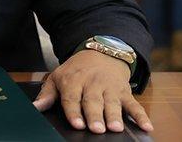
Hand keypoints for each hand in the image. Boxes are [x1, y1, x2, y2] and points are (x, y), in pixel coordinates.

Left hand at [32, 50, 152, 133]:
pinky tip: (146, 126)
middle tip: (96, 128)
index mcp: (73, 81)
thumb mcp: (58, 77)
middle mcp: (92, 84)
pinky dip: (141, 115)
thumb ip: (47, 94)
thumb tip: (35, 107)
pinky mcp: (124, 92)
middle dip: (94, 115)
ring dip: (114, 115)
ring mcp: (110, 88)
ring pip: (112, 102)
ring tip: (115, 127)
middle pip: (92, 101)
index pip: (72, 98)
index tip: (76, 124)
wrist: (100, 52)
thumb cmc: (76, 70)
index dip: (73, 111)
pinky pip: (134, 104)